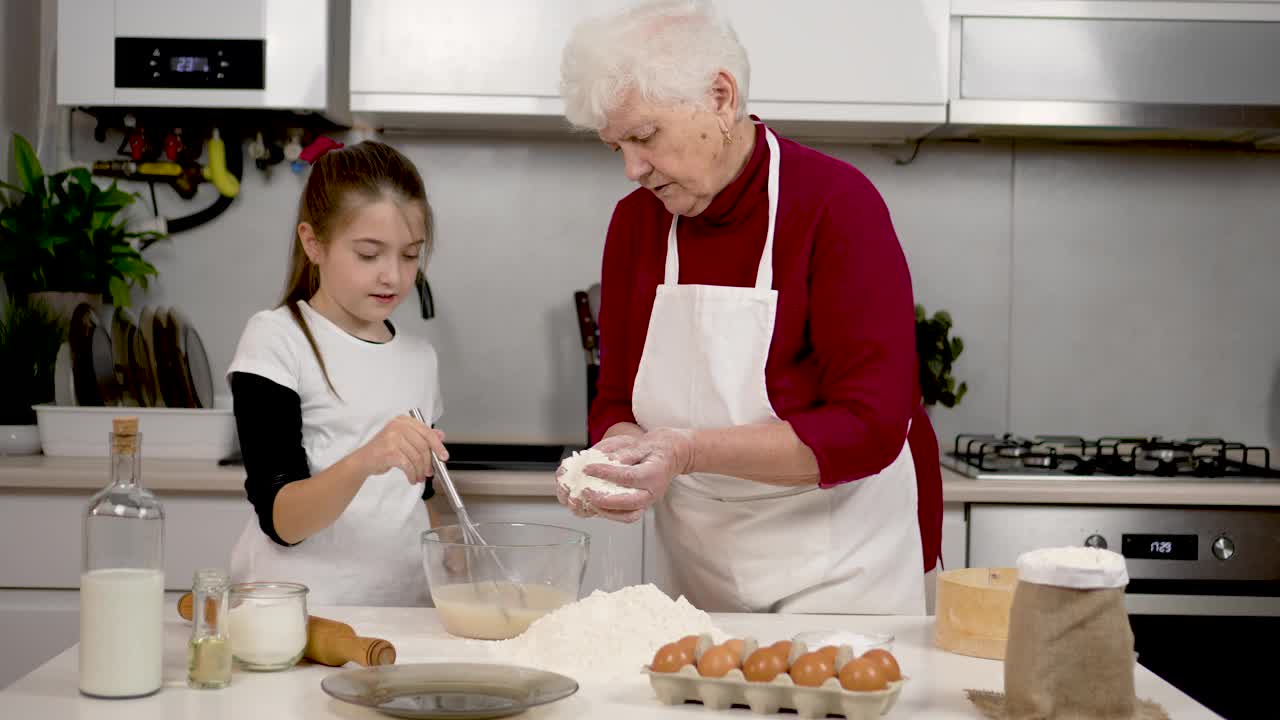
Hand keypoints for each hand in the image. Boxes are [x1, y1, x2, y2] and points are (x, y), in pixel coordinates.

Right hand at [356, 415, 447, 484]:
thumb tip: (441, 435)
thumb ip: (422, 436)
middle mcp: (398, 426)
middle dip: (429, 462)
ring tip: (419, 477)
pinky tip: (412, 478)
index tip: (444, 457)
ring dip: (420, 471)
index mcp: (404, 421)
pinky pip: (408, 465)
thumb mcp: (404, 440)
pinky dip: (412, 474)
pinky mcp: (389, 451)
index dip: (438, 446)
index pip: (427, 432)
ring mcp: (393, 437)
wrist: (364, 460)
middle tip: (429, 472)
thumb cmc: (384, 450)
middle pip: (423, 446)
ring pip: (416, 457)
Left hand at [574, 428, 693, 517]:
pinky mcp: (642, 505)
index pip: (628, 476)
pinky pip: (627, 516)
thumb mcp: (641, 442)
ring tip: (589, 502)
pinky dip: (610, 514)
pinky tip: (596, 506)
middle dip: (604, 500)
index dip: (605, 473)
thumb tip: (602, 458)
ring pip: (628, 515)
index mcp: (654, 473)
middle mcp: (653, 491)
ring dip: (606, 512)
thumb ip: (622, 452)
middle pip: (629, 503)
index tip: (588, 468)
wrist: (674, 454)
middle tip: (586, 491)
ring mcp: (649, 501)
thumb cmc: (658, 447)